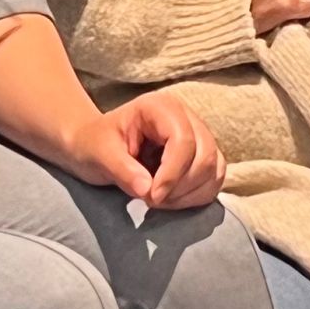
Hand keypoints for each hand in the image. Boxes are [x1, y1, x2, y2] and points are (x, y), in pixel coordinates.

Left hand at [62, 89, 226, 210]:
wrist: (97, 146)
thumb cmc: (95, 144)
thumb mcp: (99, 154)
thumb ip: (122, 170)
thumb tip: (147, 189)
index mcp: (161, 107)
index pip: (183, 140)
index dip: (172, 174)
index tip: (151, 197)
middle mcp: (186, 116)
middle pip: (204, 155)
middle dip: (180, 187)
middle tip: (151, 200)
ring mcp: (198, 136)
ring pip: (213, 169)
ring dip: (188, 194)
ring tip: (158, 200)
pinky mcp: (203, 157)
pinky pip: (214, 180)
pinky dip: (196, 196)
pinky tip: (172, 200)